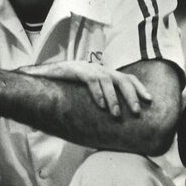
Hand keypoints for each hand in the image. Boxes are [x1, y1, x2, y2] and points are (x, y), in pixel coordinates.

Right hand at [20, 61, 151, 116]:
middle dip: (132, 95)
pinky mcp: (74, 70)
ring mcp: (85, 68)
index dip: (138, 88)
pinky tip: (101, 105)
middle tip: (137, 111)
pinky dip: (98, 93)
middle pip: (122, 78)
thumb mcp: (80, 92)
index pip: (125, 77)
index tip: (149, 100)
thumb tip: (106, 117)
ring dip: (115, 98)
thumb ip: (94, 99)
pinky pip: (91, 80)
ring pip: (108, 80)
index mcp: (100, 72)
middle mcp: (96, 68)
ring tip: (116, 114)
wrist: (36, 77)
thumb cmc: (58, 87)